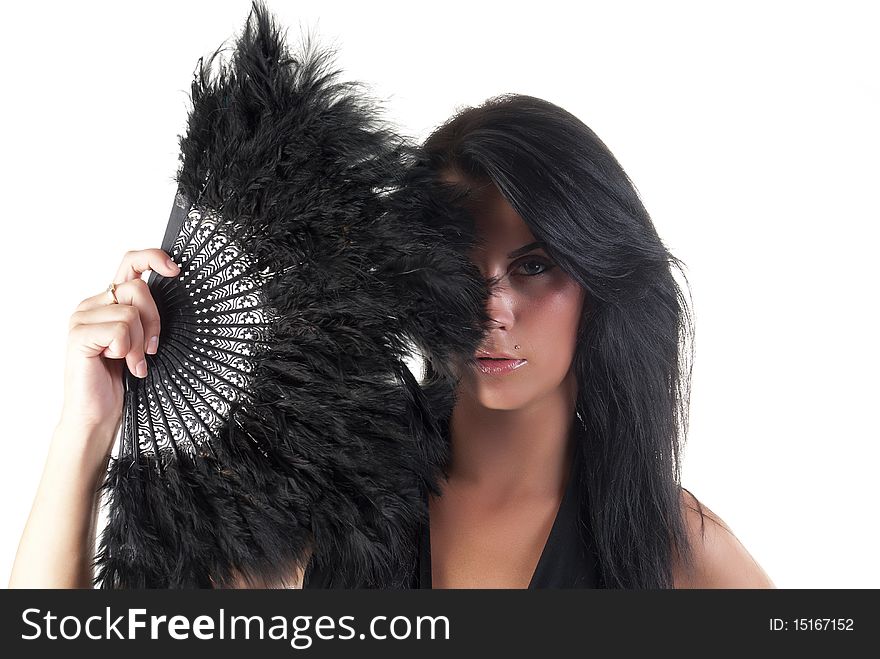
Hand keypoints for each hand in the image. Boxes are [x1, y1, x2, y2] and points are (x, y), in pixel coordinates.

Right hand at [58, 249, 180, 457]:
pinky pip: (120, 330)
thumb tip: (171, 289)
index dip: (153, 258)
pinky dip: (128, 351)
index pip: (129, 263)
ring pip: (131, 312)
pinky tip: (122, 365)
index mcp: (107, 301)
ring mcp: (82, 318)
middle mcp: (92, 304)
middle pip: (137, 288)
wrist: (98, 413)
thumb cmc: (122, 379)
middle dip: (154, 320)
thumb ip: (146, 315)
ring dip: (139, 342)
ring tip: (132, 361)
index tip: (176, 269)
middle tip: (150, 348)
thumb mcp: (141, 339)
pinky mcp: (79, 335)